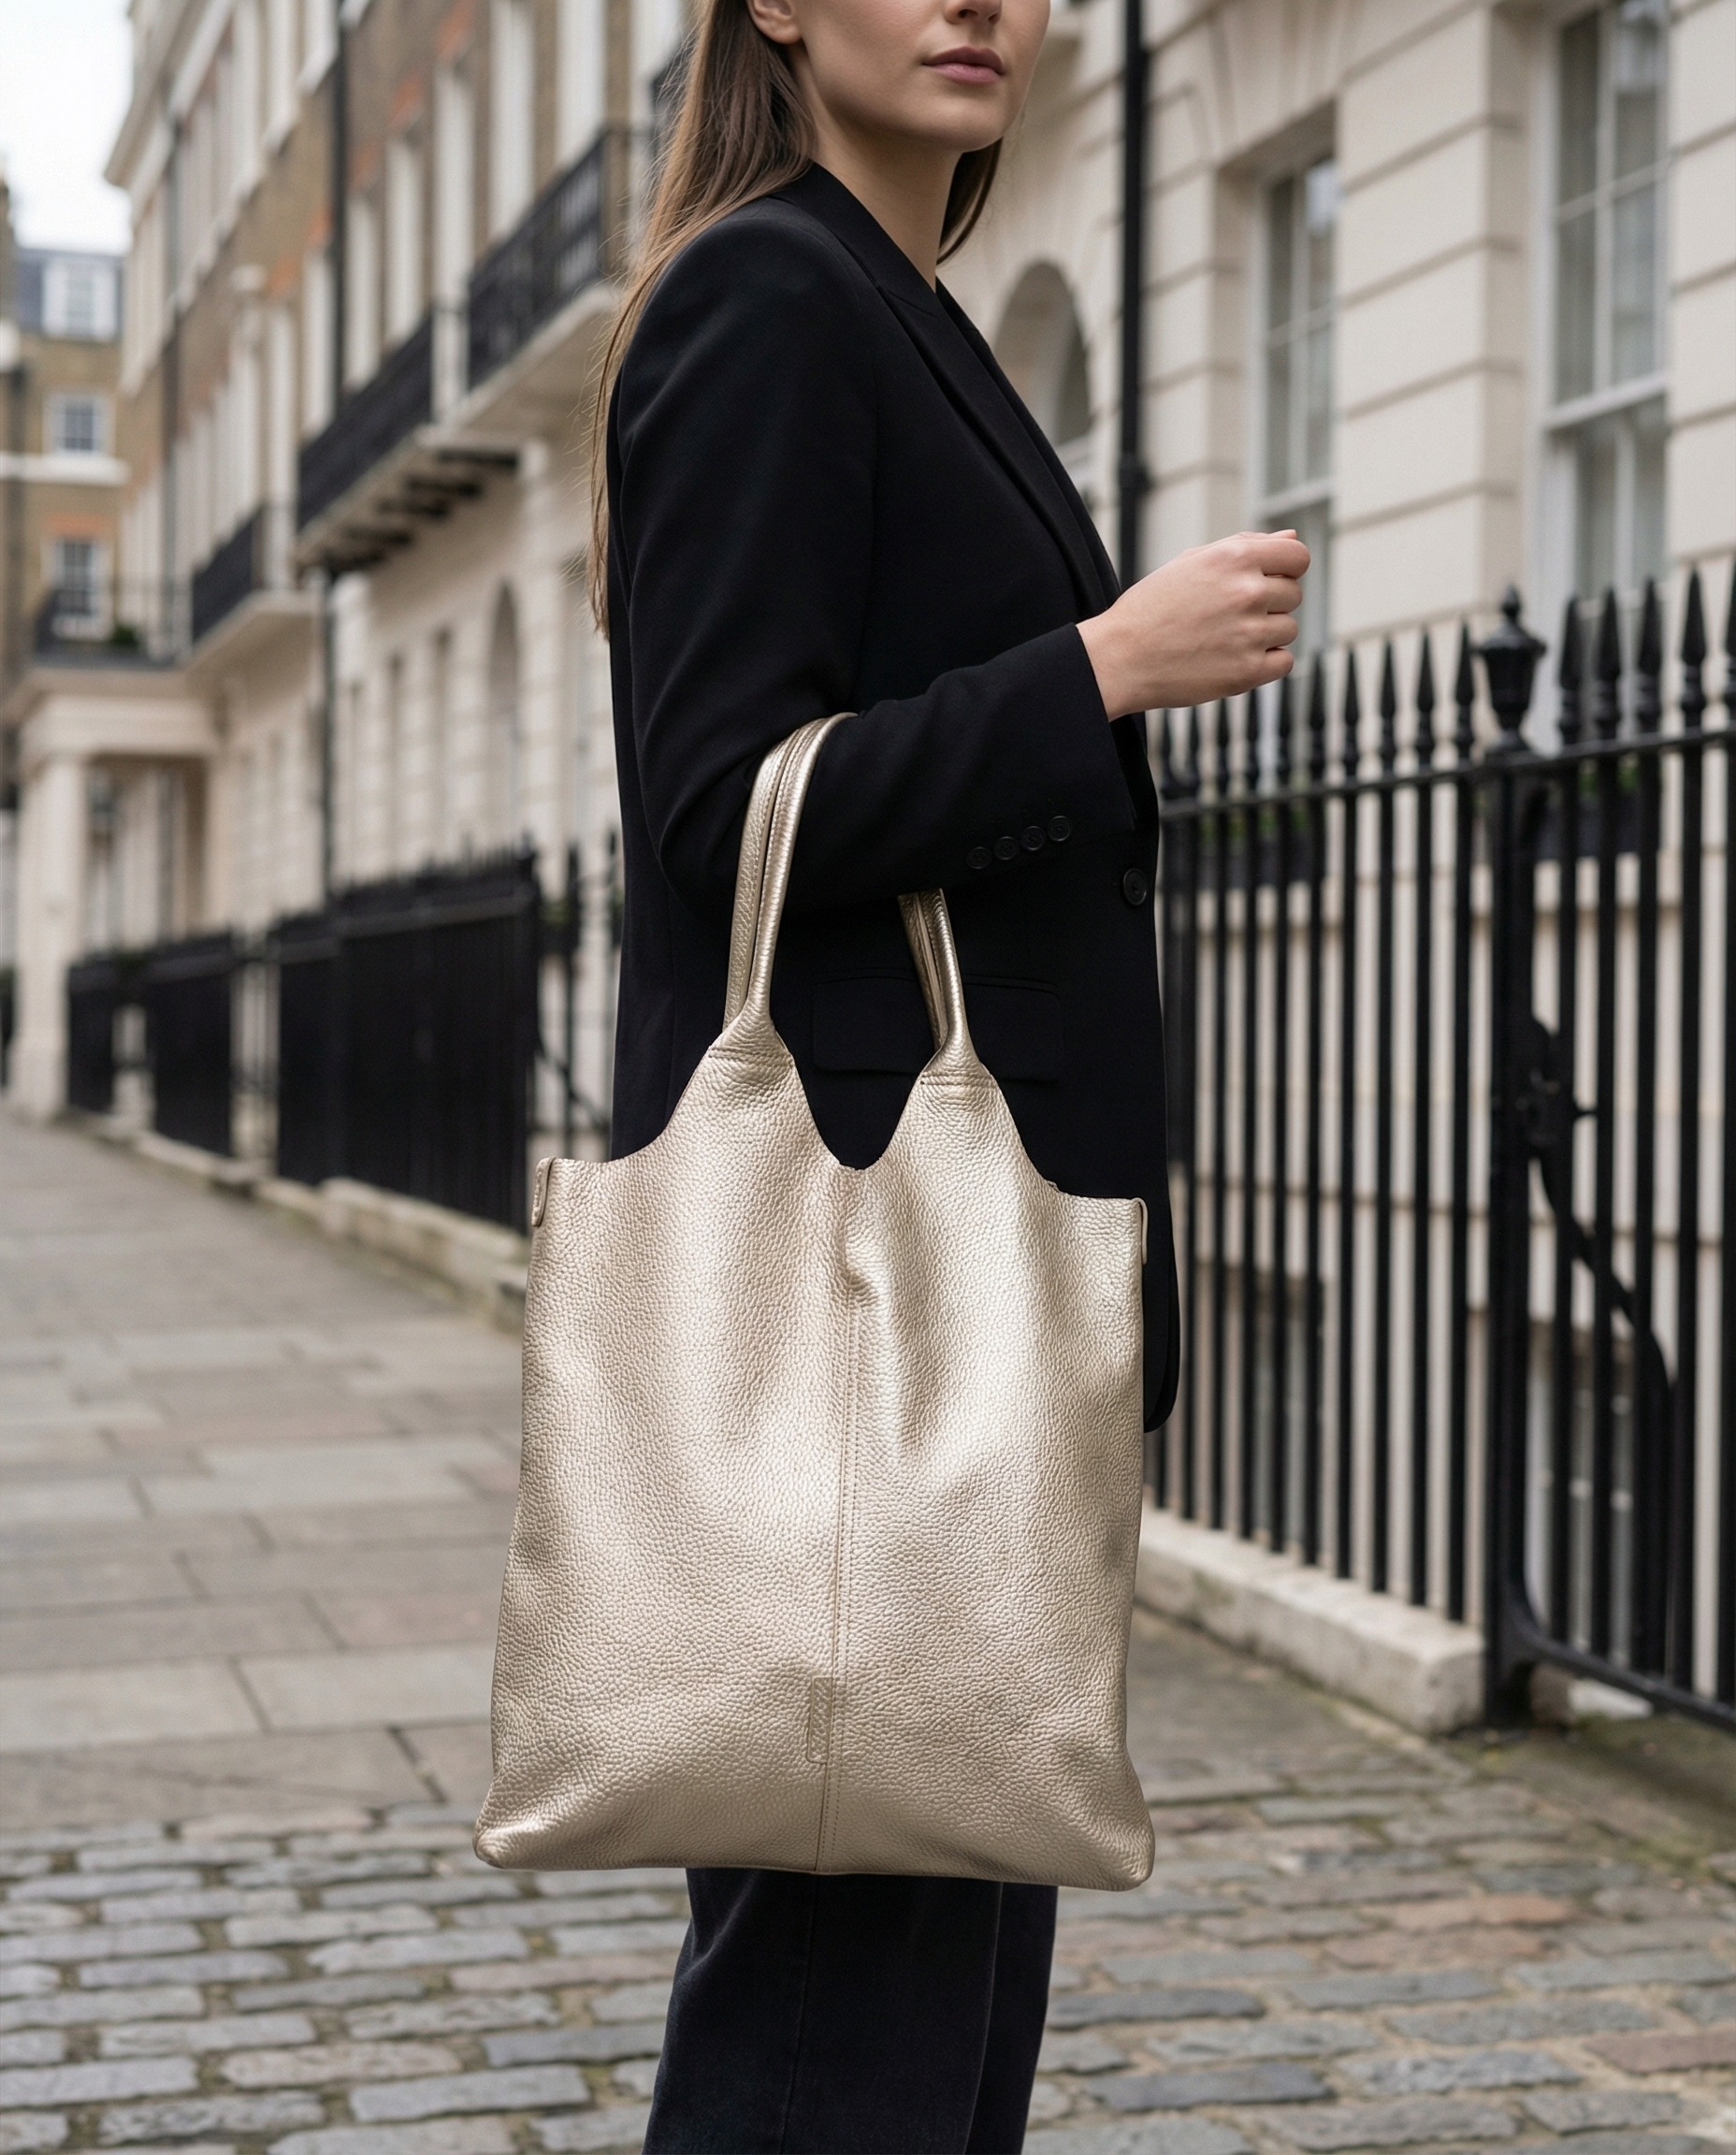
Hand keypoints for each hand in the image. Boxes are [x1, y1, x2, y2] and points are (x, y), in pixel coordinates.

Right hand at [1077, 531, 1310, 718]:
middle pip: (1293, 595)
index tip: (1266, 582)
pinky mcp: (1247, 672)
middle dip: (1270, 603)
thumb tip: (1293, 537)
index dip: (1286, 569)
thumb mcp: (1193, 561)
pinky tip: (1233, 658)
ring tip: (1224, 638)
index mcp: (1234, 558)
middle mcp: (1246, 592)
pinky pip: (1284, 661)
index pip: (1298, 557)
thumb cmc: (1153, 607)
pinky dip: (1265, 662)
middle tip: (1228, 615)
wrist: (1119, 657)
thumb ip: (1246, 545)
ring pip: (1288, 629)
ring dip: (1265, 634)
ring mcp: (1249, 634)